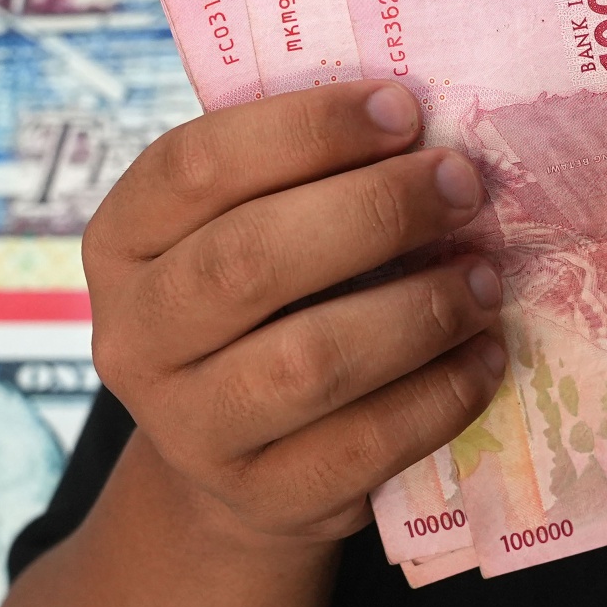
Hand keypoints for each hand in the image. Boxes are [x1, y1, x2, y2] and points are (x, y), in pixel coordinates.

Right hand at [85, 80, 505, 546]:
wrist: (236, 466)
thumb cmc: (263, 310)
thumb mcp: (247, 233)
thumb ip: (301, 179)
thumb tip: (426, 128)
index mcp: (122, 242)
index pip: (197, 166)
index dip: (306, 129)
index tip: (405, 109)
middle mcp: (134, 337)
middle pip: (250, 260)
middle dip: (375, 211)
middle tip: (463, 186)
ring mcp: (190, 429)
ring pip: (309, 361)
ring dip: (418, 310)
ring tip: (482, 279)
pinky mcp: (263, 497)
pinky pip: (363, 444)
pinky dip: (439, 395)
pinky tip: (484, 354)